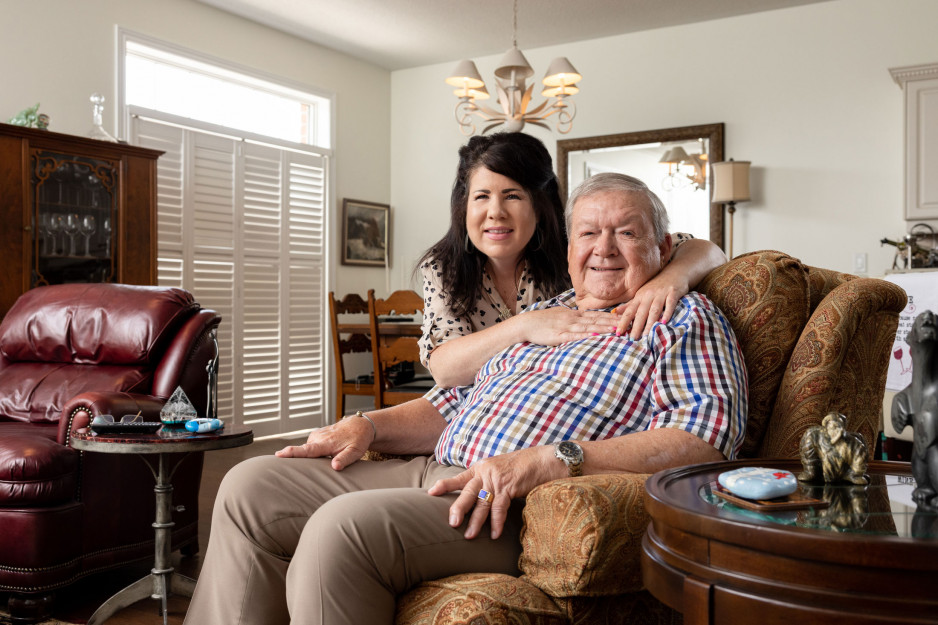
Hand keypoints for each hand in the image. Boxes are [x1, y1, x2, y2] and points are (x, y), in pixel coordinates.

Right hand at [274, 416, 372, 469]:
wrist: (360, 425)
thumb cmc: (358, 439)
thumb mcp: (355, 452)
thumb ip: (344, 459)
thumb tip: (335, 467)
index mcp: (326, 443)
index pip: (306, 450)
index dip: (292, 452)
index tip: (279, 454)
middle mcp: (318, 437)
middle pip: (302, 451)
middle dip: (293, 458)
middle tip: (289, 468)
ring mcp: (317, 435)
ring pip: (307, 449)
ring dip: (308, 456)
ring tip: (319, 460)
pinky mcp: (317, 435)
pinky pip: (310, 445)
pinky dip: (311, 451)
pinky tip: (320, 454)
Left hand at [427, 446, 557, 538]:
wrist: (543, 460)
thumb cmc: (523, 467)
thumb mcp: (500, 469)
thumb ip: (487, 481)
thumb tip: (477, 497)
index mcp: (481, 467)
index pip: (460, 477)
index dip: (445, 484)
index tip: (431, 492)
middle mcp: (486, 472)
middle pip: (467, 492)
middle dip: (458, 508)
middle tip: (451, 523)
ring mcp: (497, 479)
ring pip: (482, 502)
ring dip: (476, 521)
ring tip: (469, 536)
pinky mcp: (509, 487)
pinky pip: (499, 508)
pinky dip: (496, 522)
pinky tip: (493, 534)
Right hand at [516, 306, 619, 344]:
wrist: (526, 324)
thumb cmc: (542, 322)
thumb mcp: (560, 316)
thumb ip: (573, 319)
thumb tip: (584, 320)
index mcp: (574, 314)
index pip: (596, 315)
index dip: (610, 317)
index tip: (624, 318)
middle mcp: (573, 318)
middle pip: (597, 320)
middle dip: (613, 322)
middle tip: (628, 323)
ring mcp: (567, 326)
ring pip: (589, 327)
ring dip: (604, 328)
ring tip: (618, 329)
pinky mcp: (560, 335)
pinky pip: (576, 336)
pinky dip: (587, 335)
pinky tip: (596, 335)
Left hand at [614, 273, 687, 338]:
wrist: (674, 272)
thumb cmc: (656, 286)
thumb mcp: (641, 294)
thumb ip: (630, 305)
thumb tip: (614, 313)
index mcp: (639, 297)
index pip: (629, 311)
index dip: (623, 322)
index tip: (618, 333)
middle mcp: (648, 295)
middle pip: (641, 312)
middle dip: (636, 326)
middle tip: (632, 339)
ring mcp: (661, 293)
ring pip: (654, 310)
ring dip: (650, 322)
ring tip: (647, 335)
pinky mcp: (673, 292)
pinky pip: (670, 303)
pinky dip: (668, 312)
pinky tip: (664, 322)